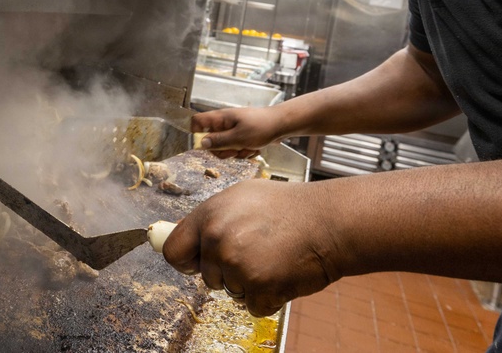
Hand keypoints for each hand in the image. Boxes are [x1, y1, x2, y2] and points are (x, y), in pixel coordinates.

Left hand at [161, 179, 340, 316]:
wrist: (328, 220)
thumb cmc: (288, 206)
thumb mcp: (241, 197)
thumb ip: (211, 218)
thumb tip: (185, 236)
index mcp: (209, 215)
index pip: (173, 251)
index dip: (185, 261)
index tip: (196, 264)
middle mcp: (217, 238)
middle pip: (207, 276)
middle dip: (227, 272)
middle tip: (255, 252)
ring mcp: (237, 263)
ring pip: (231, 291)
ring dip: (249, 283)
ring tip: (272, 257)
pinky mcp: (258, 286)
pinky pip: (252, 305)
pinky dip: (268, 297)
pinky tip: (283, 272)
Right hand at [192, 106, 283, 158]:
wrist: (282, 125)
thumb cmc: (262, 126)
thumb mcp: (239, 137)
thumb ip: (219, 141)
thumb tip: (202, 143)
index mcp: (221, 118)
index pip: (197, 121)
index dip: (196, 134)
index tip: (205, 146)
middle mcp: (225, 123)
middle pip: (211, 141)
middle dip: (223, 150)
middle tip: (234, 150)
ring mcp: (233, 130)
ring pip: (225, 148)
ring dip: (236, 152)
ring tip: (248, 147)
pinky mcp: (242, 137)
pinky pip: (236, 149)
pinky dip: (245, 151)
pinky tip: (254, 147)